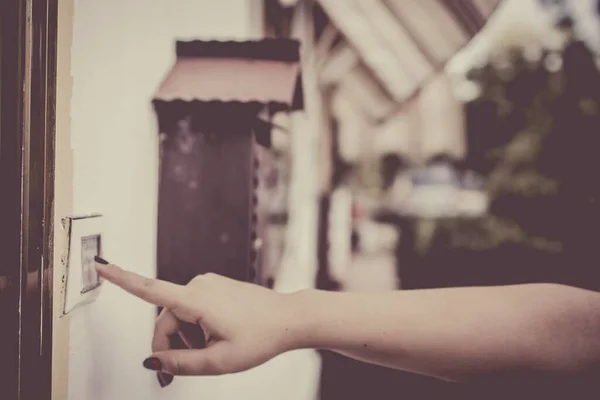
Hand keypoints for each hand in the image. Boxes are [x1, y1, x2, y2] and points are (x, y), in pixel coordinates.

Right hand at [95, 263, 303, 379]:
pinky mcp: (215, 286)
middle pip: (166, 319)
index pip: (151, 289)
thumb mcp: (219, 361)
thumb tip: (154, 361)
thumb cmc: (261, 336)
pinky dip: (197, 327)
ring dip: (186, 337)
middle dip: (170, 345)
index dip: (123, 280)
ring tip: (211, 351)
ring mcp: (208, 284)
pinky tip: (217, 338)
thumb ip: (181, 363)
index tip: (102, 267)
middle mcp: (199, 285)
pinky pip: (194, 308)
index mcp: (197, 300)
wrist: (288, 319)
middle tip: (179, 371)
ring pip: (180, 316)